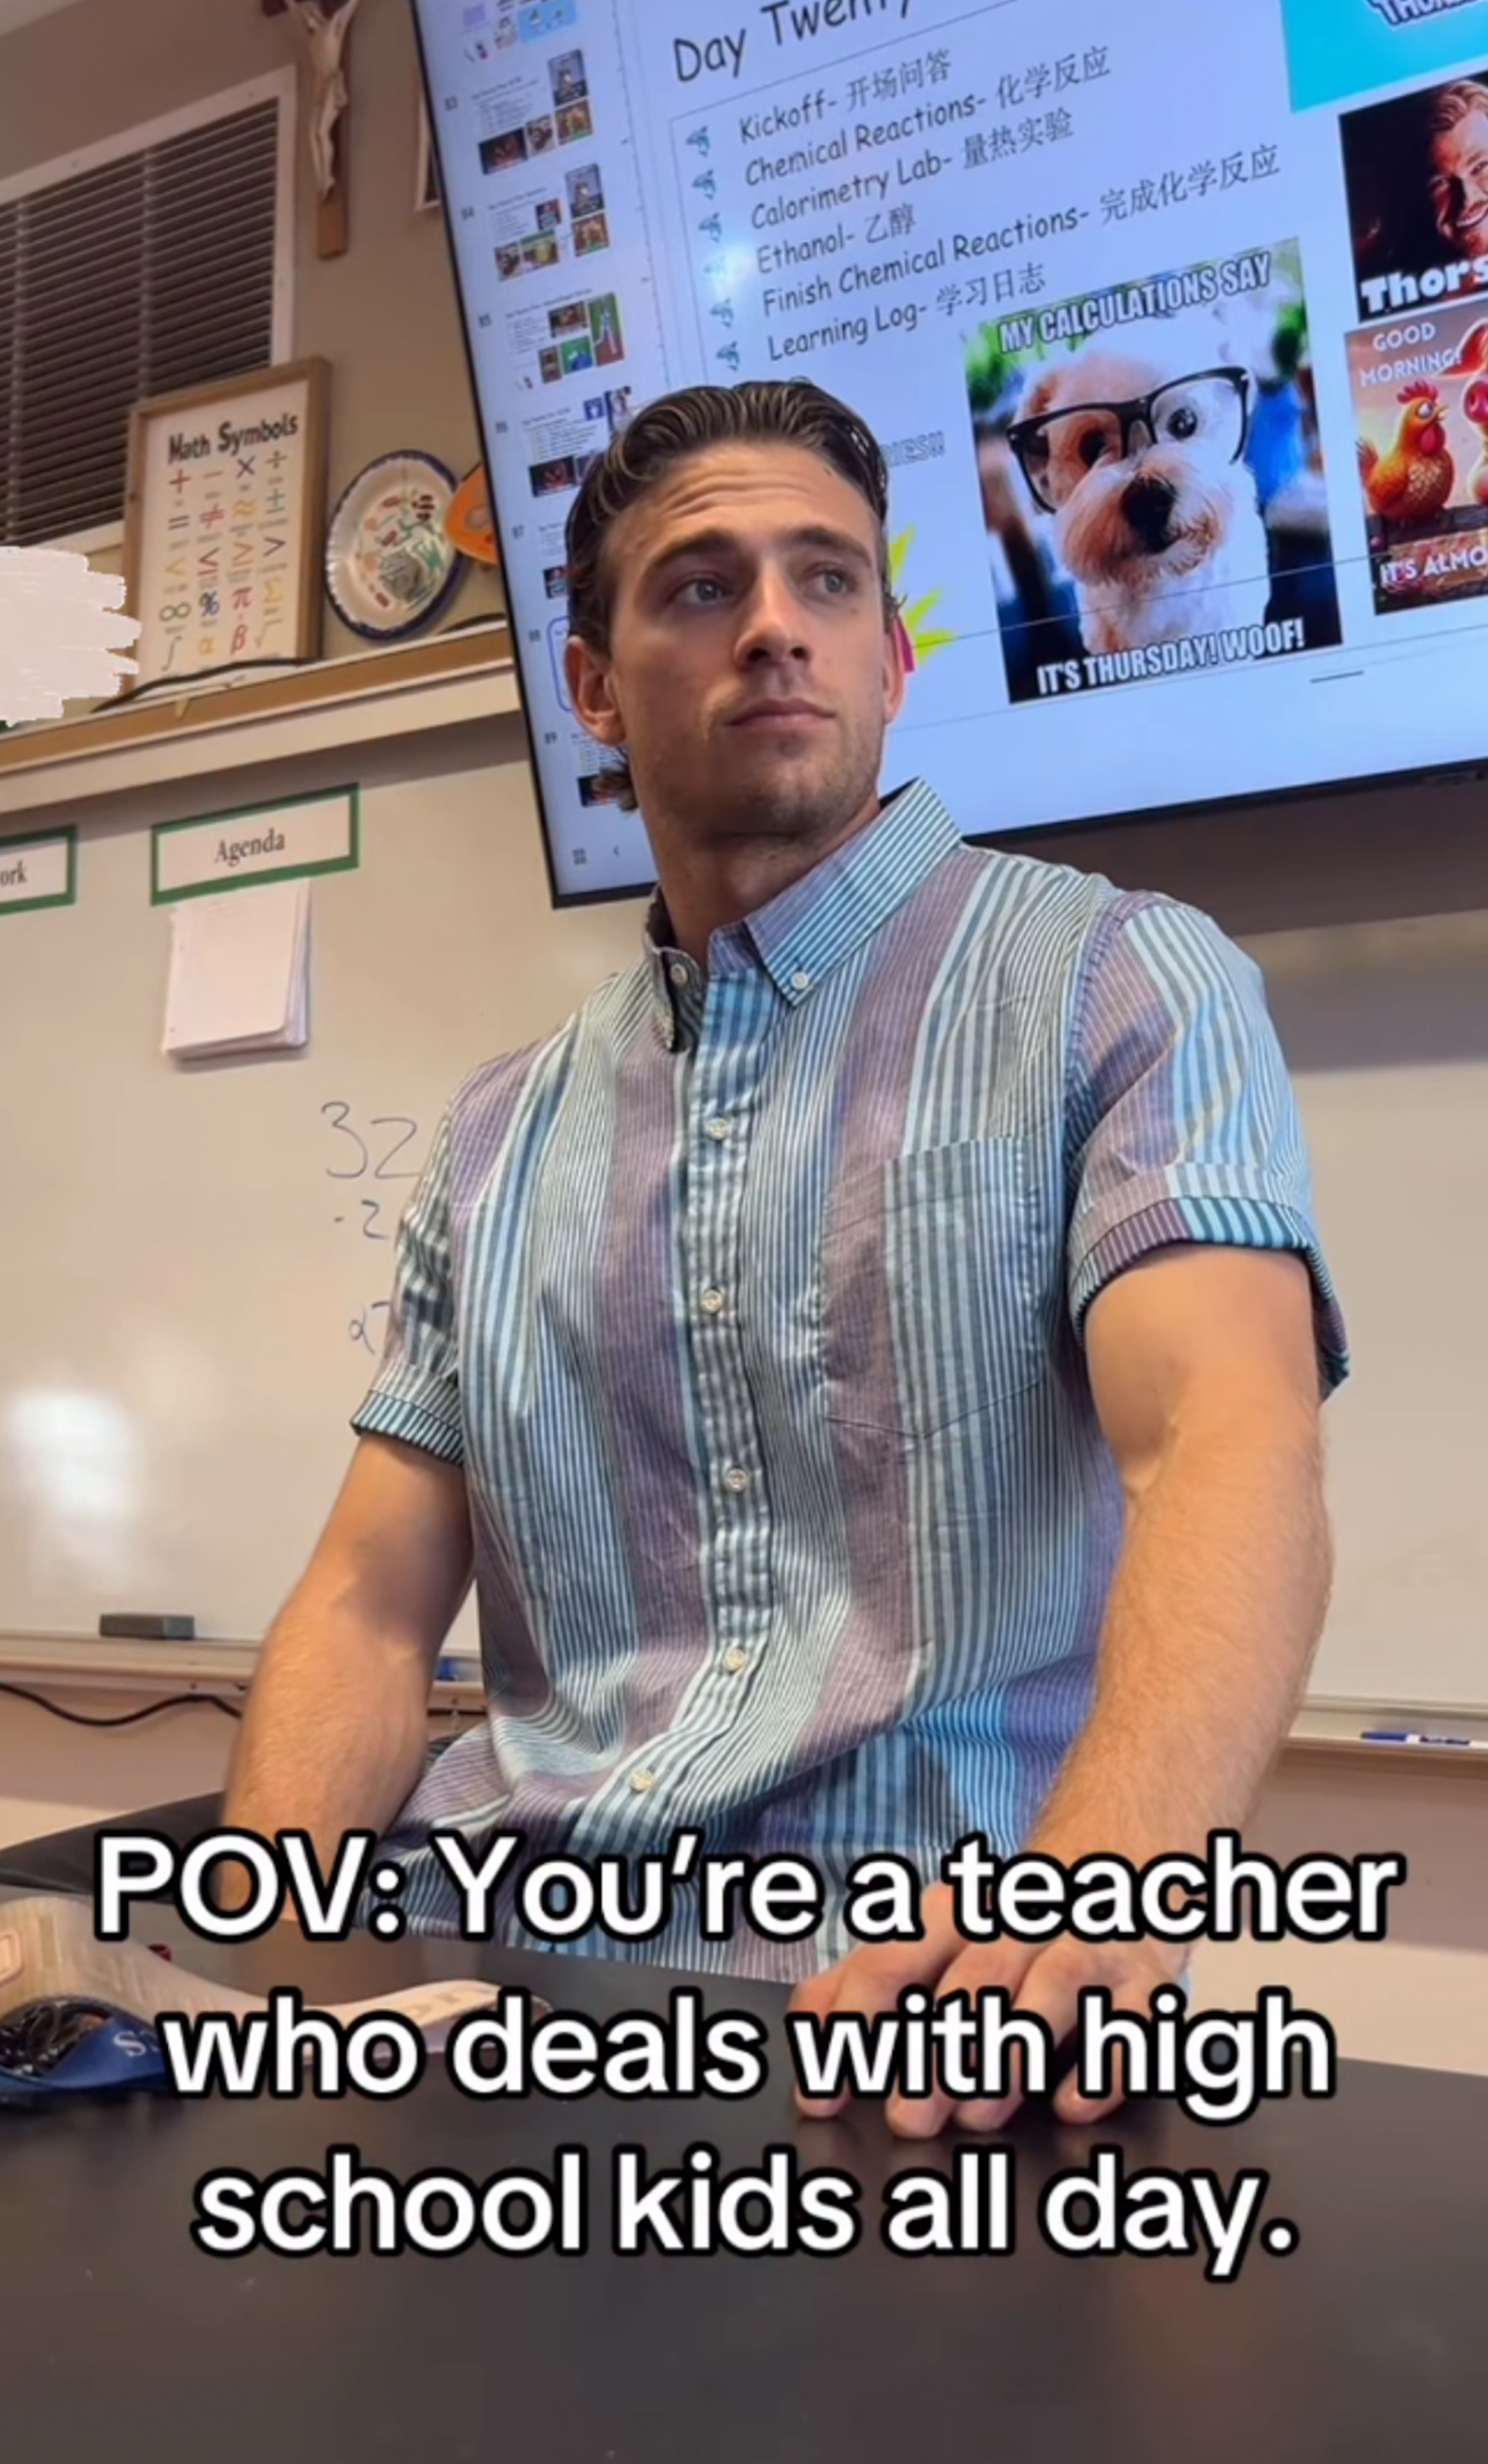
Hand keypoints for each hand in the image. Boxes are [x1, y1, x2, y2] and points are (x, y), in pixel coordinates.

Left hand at [788, 1880, 1184, 2137]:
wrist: (1115, 1877)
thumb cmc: (1003, 1935)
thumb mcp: (928, 1946)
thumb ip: (860, 1986)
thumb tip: (810, 2042)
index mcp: (953, 1915)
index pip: (892, 1959)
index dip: (854, 2024)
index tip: (825, 2092)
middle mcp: (1020, 1925)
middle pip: (976, 1976)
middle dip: (940, 2049)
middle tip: (908, 2117)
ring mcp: (1087, 1949)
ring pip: (1053, 1987)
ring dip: (1013, 2050)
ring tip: (979, 2113)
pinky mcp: (1145, 1985)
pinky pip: (1131, 2022)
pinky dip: (1102, 2064)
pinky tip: (1069, 2103)